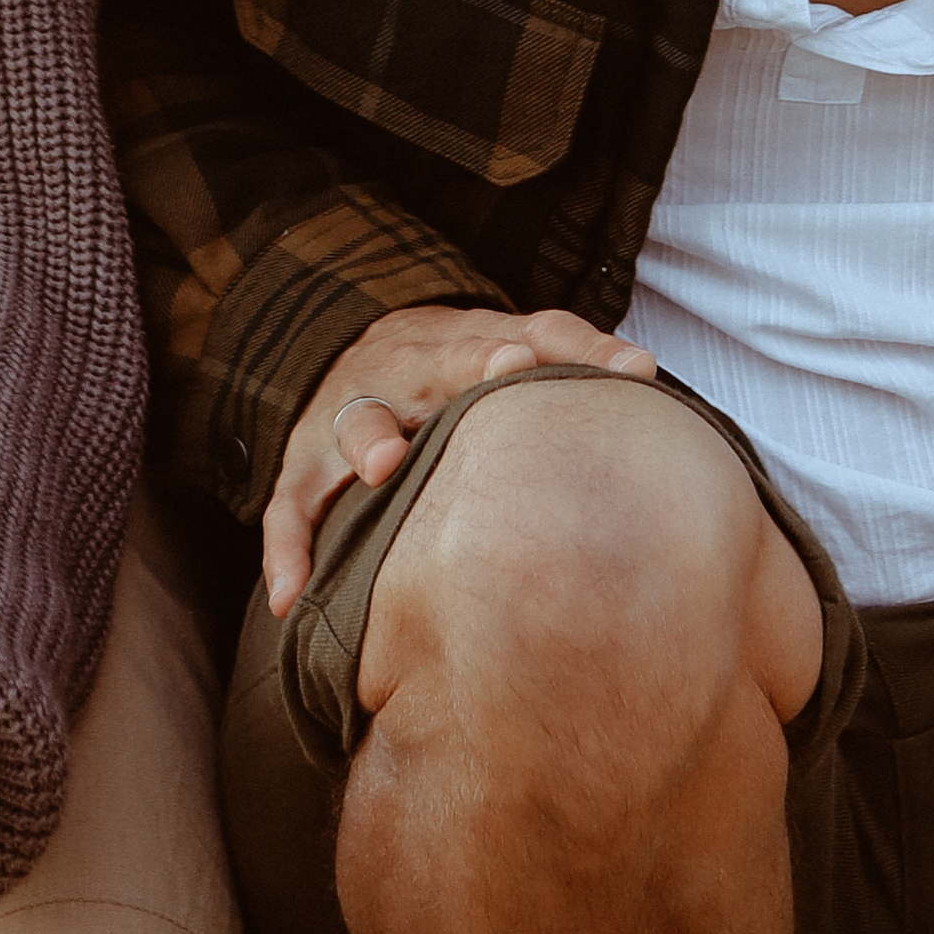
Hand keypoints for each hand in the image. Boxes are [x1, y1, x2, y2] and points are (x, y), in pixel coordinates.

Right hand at [262, 303, 658, 617]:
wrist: (357, 348)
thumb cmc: (460, 365)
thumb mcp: (512, 341)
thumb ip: (574, 353)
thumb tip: (646, 370)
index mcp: (458, 343)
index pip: (497, 334)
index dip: (512, 347)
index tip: (530, 358)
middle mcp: (400, 371)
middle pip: (427, 364)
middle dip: (459, 370)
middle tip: (495, 374)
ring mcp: (346, 415)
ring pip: (351, 421)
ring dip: (369, 437)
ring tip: (385, 464)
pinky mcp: (303, 467)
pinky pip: (288, 508)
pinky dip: (286, 550)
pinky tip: (290, 599)